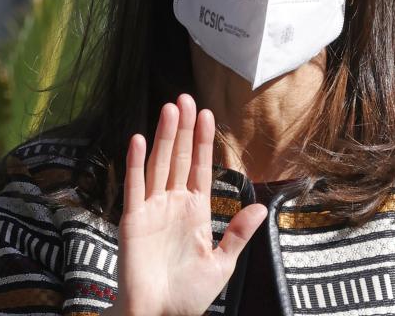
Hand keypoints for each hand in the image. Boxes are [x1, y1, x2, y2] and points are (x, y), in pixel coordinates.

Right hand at [109, 94, 266, 315]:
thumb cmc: (188, 296)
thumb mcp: (222, 264)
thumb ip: (239, 234)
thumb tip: (262, 208)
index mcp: (195, 212)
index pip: (201, 168)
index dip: (204, 142)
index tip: (208, 114)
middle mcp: (172, 204)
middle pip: (180, 158)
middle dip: (184, 129)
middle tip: (187, 98)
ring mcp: (152, 210)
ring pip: (159, 165)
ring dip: (165, 137)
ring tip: (170, 108)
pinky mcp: (133, 220)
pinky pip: (134, 187)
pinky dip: (137, 163)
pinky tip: (140, 139)